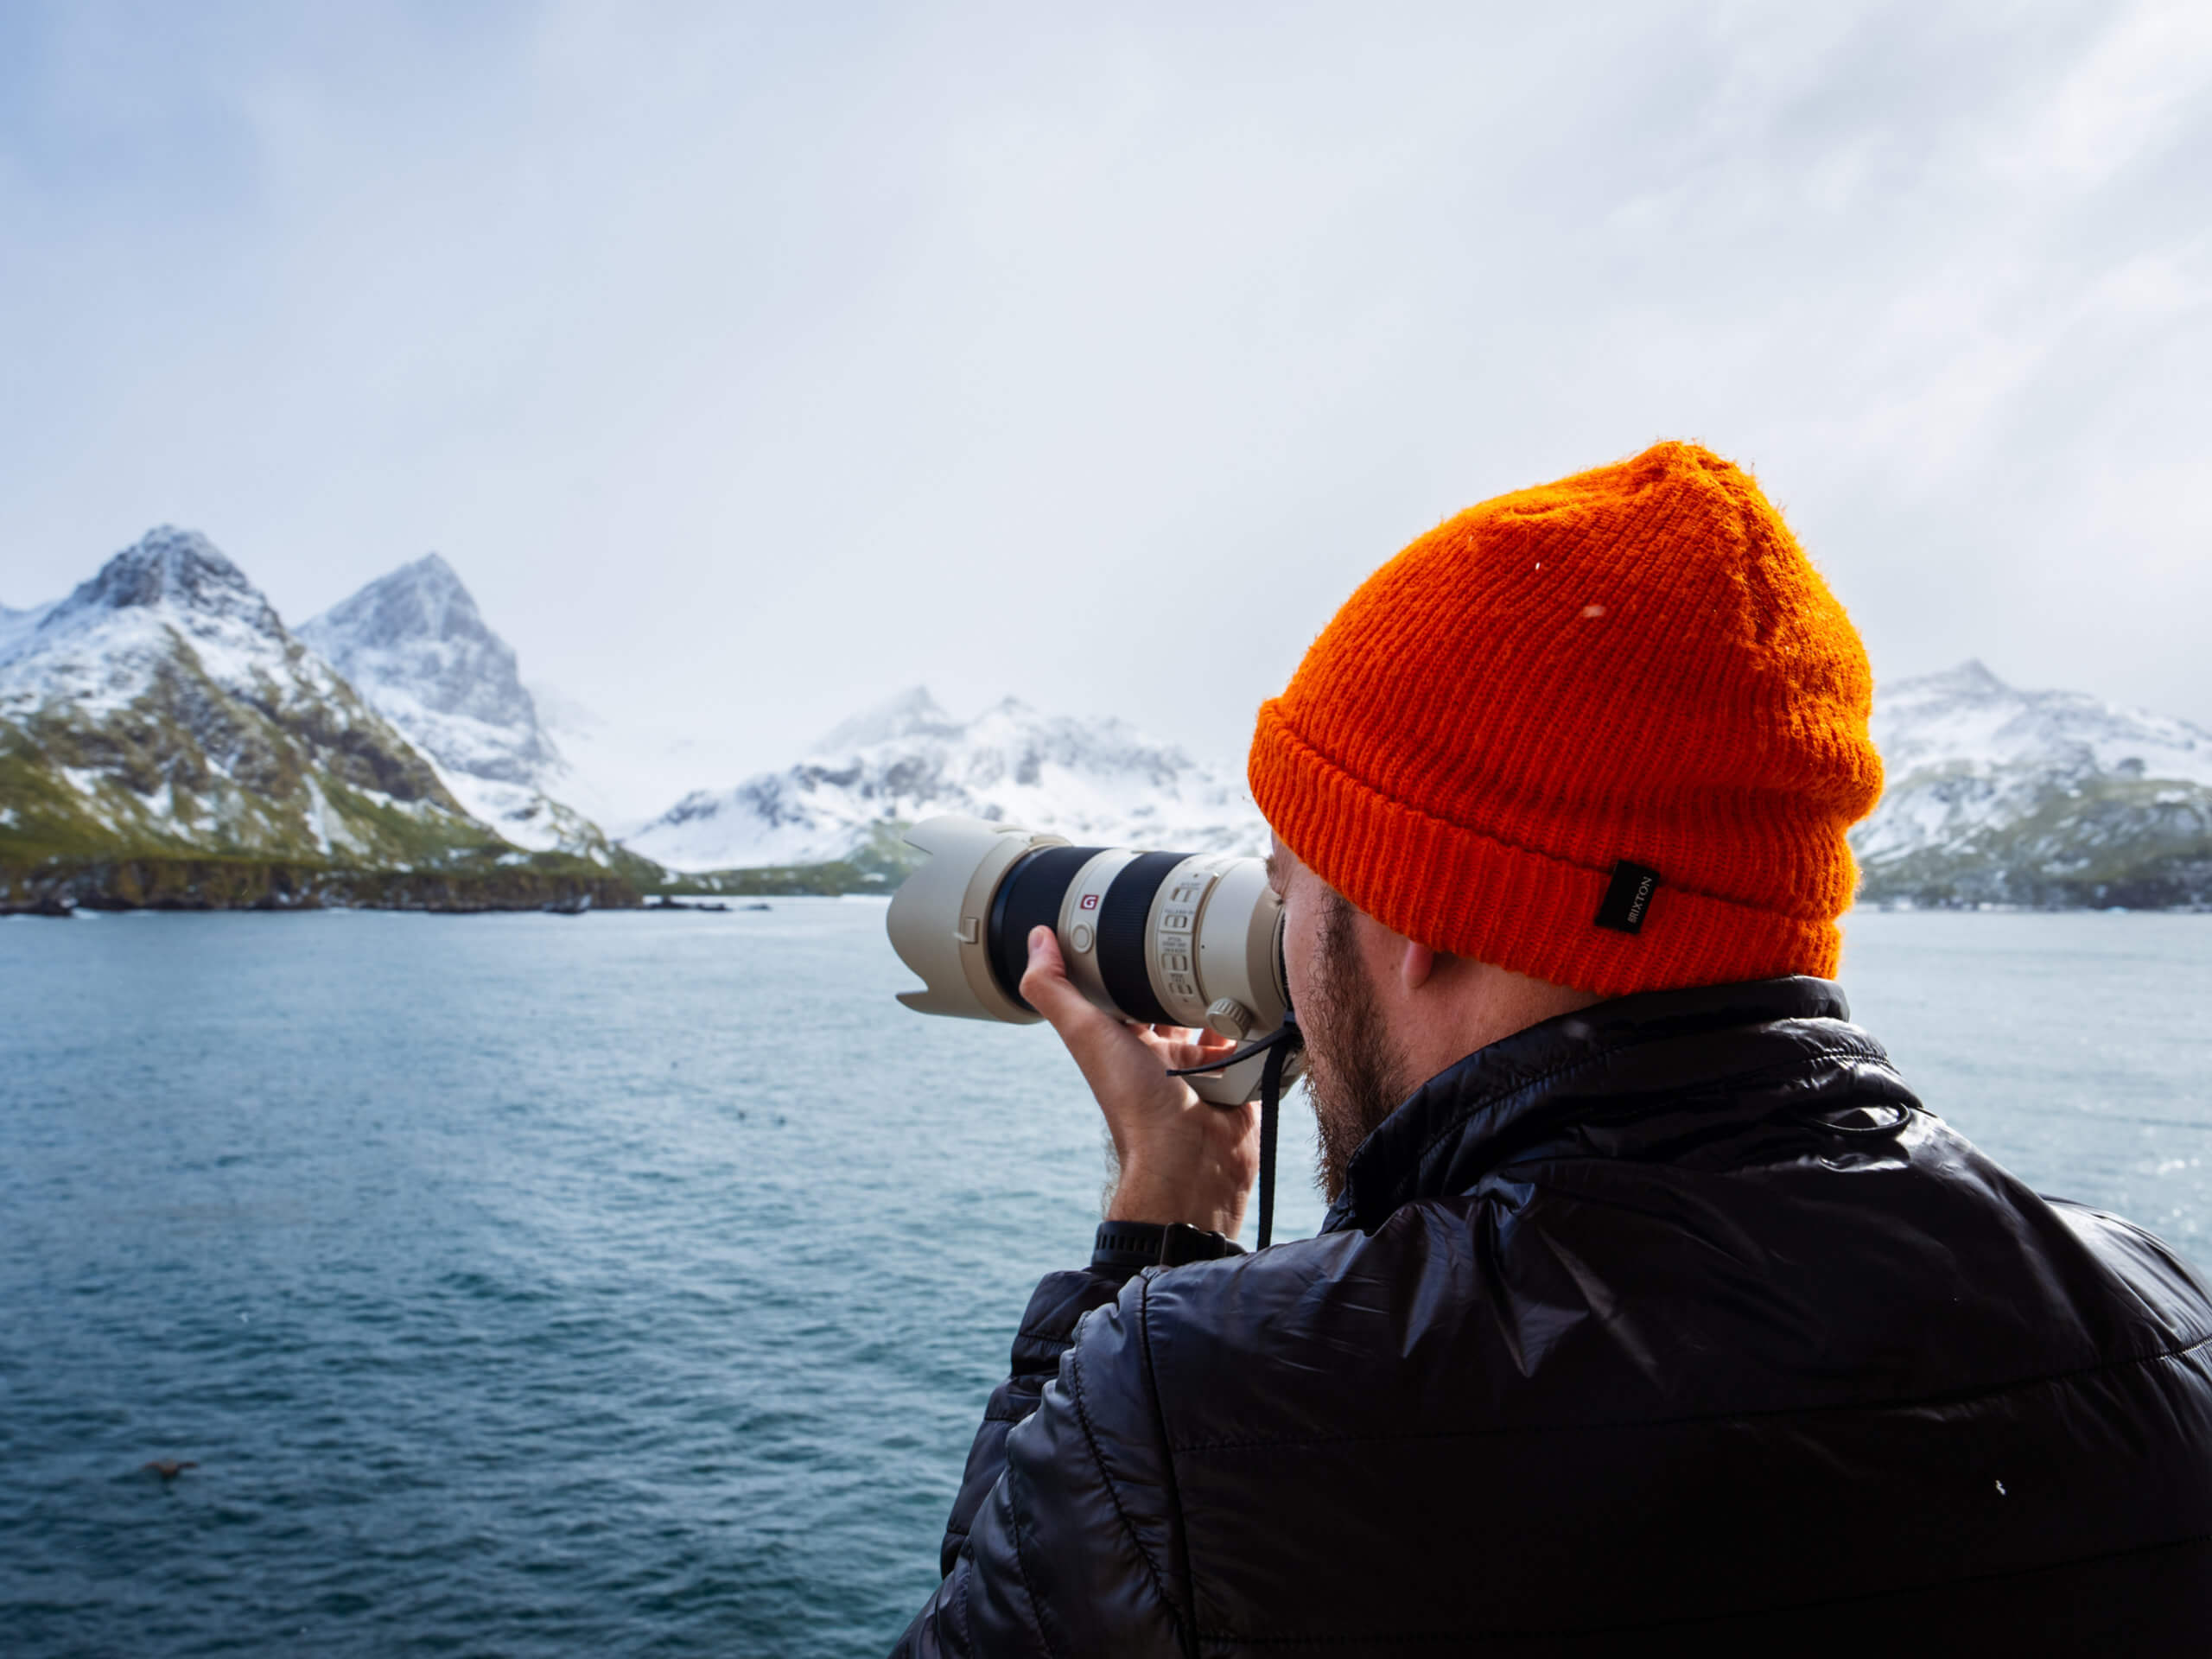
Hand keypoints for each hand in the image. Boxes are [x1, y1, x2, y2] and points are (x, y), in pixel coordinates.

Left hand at [1020, 926, 1259, 1237]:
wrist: (1192, 1160)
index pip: (1124, 988)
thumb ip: (1055, 990)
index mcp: (1122, 1041)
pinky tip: (1259, 1006)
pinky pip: (1250, 1045)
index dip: (1129, 956)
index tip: (1140, 918)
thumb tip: (1036, 939)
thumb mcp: (1087, 1035)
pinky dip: (1255, 1028)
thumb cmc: (1134, 1103)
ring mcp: (1199, 1068)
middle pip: (1173, 1000)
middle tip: (1199, 937)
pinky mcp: (1236, 1080)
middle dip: (1185, 972)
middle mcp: (1159, 1054)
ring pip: (1214, 1019)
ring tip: (1232, 968)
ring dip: (1223, 996)